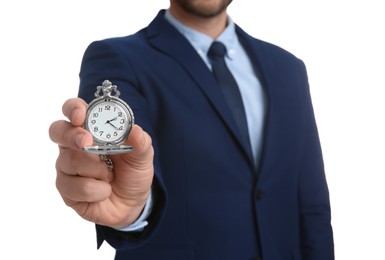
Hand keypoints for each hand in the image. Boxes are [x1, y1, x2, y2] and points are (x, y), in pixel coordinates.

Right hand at [49, 98, 153, 227]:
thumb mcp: (143, 156)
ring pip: (70, 161)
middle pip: (58, 131)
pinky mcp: (66, 189)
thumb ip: (141, 142)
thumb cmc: (133, 173)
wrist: (132, 203)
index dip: (73, 109)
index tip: (81, 115)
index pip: (73, 110)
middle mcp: (73, 145)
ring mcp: (66, 167)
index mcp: (91, 129)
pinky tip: (104, 191)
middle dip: (72, 136)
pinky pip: (75, 187)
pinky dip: (96, 190)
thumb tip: (135, 130)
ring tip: (110, 176)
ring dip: (97, 170)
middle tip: (87, 143)